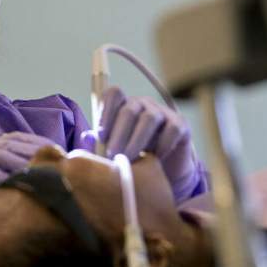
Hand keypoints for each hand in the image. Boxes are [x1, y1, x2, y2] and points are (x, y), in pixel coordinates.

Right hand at [0, 132, 52, 266]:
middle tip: (58, 158)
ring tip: (44, 170)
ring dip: (24, 161)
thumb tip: (48, 178)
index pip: (16, 138)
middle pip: (11, 142)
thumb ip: (13, 178)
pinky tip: (18, 183)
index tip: (60, 150)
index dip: (38, 142)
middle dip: (36, 149)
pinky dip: (1, 176)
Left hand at [99, 86, 203, 200]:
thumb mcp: (115, 151)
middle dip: (119, 133)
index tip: (101, 134)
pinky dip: (163, 144)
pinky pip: (172, 130)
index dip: (105, 110)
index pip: (113, 94)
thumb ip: (99, 144)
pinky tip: (155, 158)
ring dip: (137, 140)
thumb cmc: (135, 157)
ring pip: (150, 118)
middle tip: (112, 155)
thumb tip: (86, 137)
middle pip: (129, 109)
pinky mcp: (180, 125)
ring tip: (129, 159)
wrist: (164, 171)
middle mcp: (143, 105)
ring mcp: (163, 113)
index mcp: (123, 107)